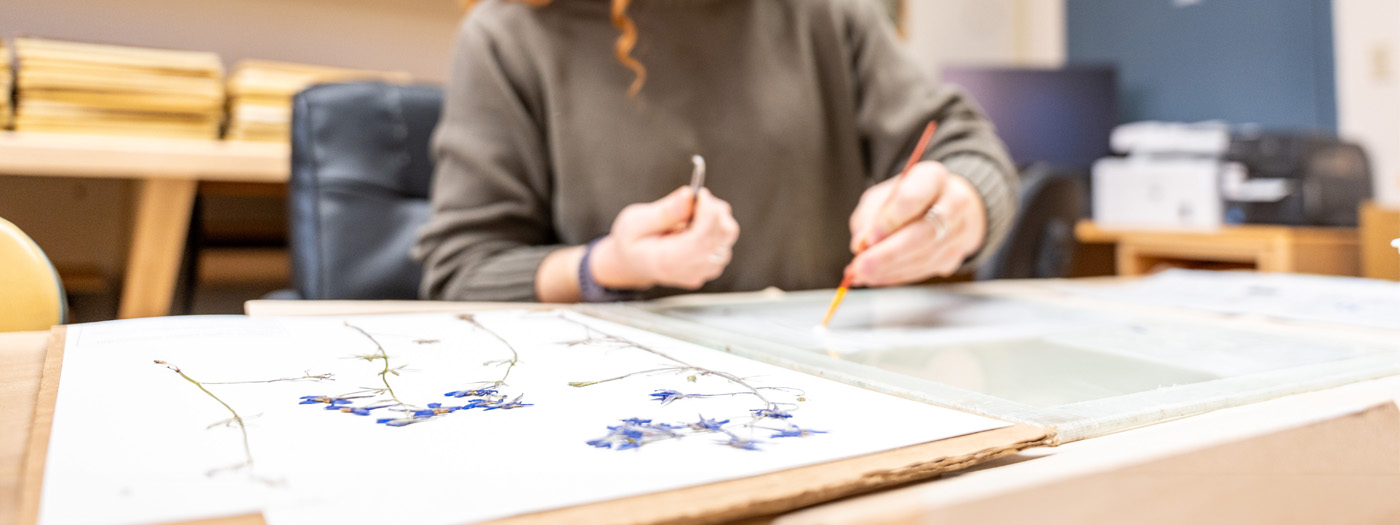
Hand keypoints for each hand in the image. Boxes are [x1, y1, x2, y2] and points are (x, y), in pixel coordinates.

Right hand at [592, 186, 740, 289]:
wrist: (634, 263)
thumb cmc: (632, 242)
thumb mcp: (635, 221)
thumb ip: (664, 211)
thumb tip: (688, 195)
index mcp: (668, 262)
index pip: (702, 238)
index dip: (707, 211)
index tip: (699, 194)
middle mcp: (691, 270)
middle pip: (723, 235)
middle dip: (713, 209)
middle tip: (694, 200)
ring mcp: (704, 271)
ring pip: (727, 236)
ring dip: (714, 217)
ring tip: (689, 215)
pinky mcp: (712, 266)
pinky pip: (725, 241)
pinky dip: (714, 227)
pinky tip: (693, 227)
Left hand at [846, 160, 985, 286]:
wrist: (945, 205)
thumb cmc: (908, 198)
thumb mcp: (883, 196)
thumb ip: (869, 217)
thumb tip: (860, 245)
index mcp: (932, 178)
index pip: (913, 198)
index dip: (890, 220)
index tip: (868, 239)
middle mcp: (954, 202)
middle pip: (924, 232)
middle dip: (889, 254)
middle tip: (861, 266)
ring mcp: (959, 231)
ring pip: (926, 256)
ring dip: (890, 269)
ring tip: (862, 274)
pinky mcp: (956, 255)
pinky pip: (925, 270)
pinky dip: (897, 276)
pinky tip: (877, 277)